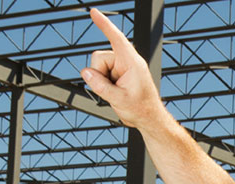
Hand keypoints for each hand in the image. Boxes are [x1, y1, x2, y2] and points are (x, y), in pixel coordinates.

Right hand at [80, 8, 165, 129]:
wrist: (148, 119)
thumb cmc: (141, 109)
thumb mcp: (118, 99)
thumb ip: (100, 86)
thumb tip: (86, 72)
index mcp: (132, 63)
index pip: (117, 39)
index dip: (105, 25)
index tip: (94, 12)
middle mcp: (127, 61)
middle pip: (99, 58)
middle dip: (99, 74)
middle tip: (114, 90)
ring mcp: (122, 67)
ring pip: (97, 66)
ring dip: (102, 80)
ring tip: (117, 92)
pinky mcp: (117, 73)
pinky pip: (99, 73)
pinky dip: (103, 83)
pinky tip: (116, 91)